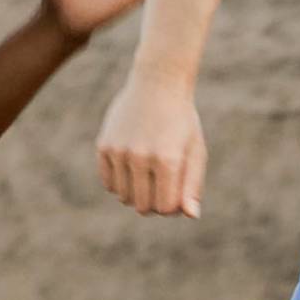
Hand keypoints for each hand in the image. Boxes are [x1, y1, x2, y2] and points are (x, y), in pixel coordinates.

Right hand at [95, 73, 205, 216]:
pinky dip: (120, 184)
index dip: (173, 207)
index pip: (165, 208)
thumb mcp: (195, 151)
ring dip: (137, 194)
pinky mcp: (104, 146)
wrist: (157, 83)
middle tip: (163, 185)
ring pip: (124, 197)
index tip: (177, 194)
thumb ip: (193, 186)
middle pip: (143, 206)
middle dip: (154, 203)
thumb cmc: (182, 121)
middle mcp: (140, 157)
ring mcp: (119, 151)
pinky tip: (133, 169)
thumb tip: (190, 215)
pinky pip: (109, 184)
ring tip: (149, 174)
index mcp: (168, 160)